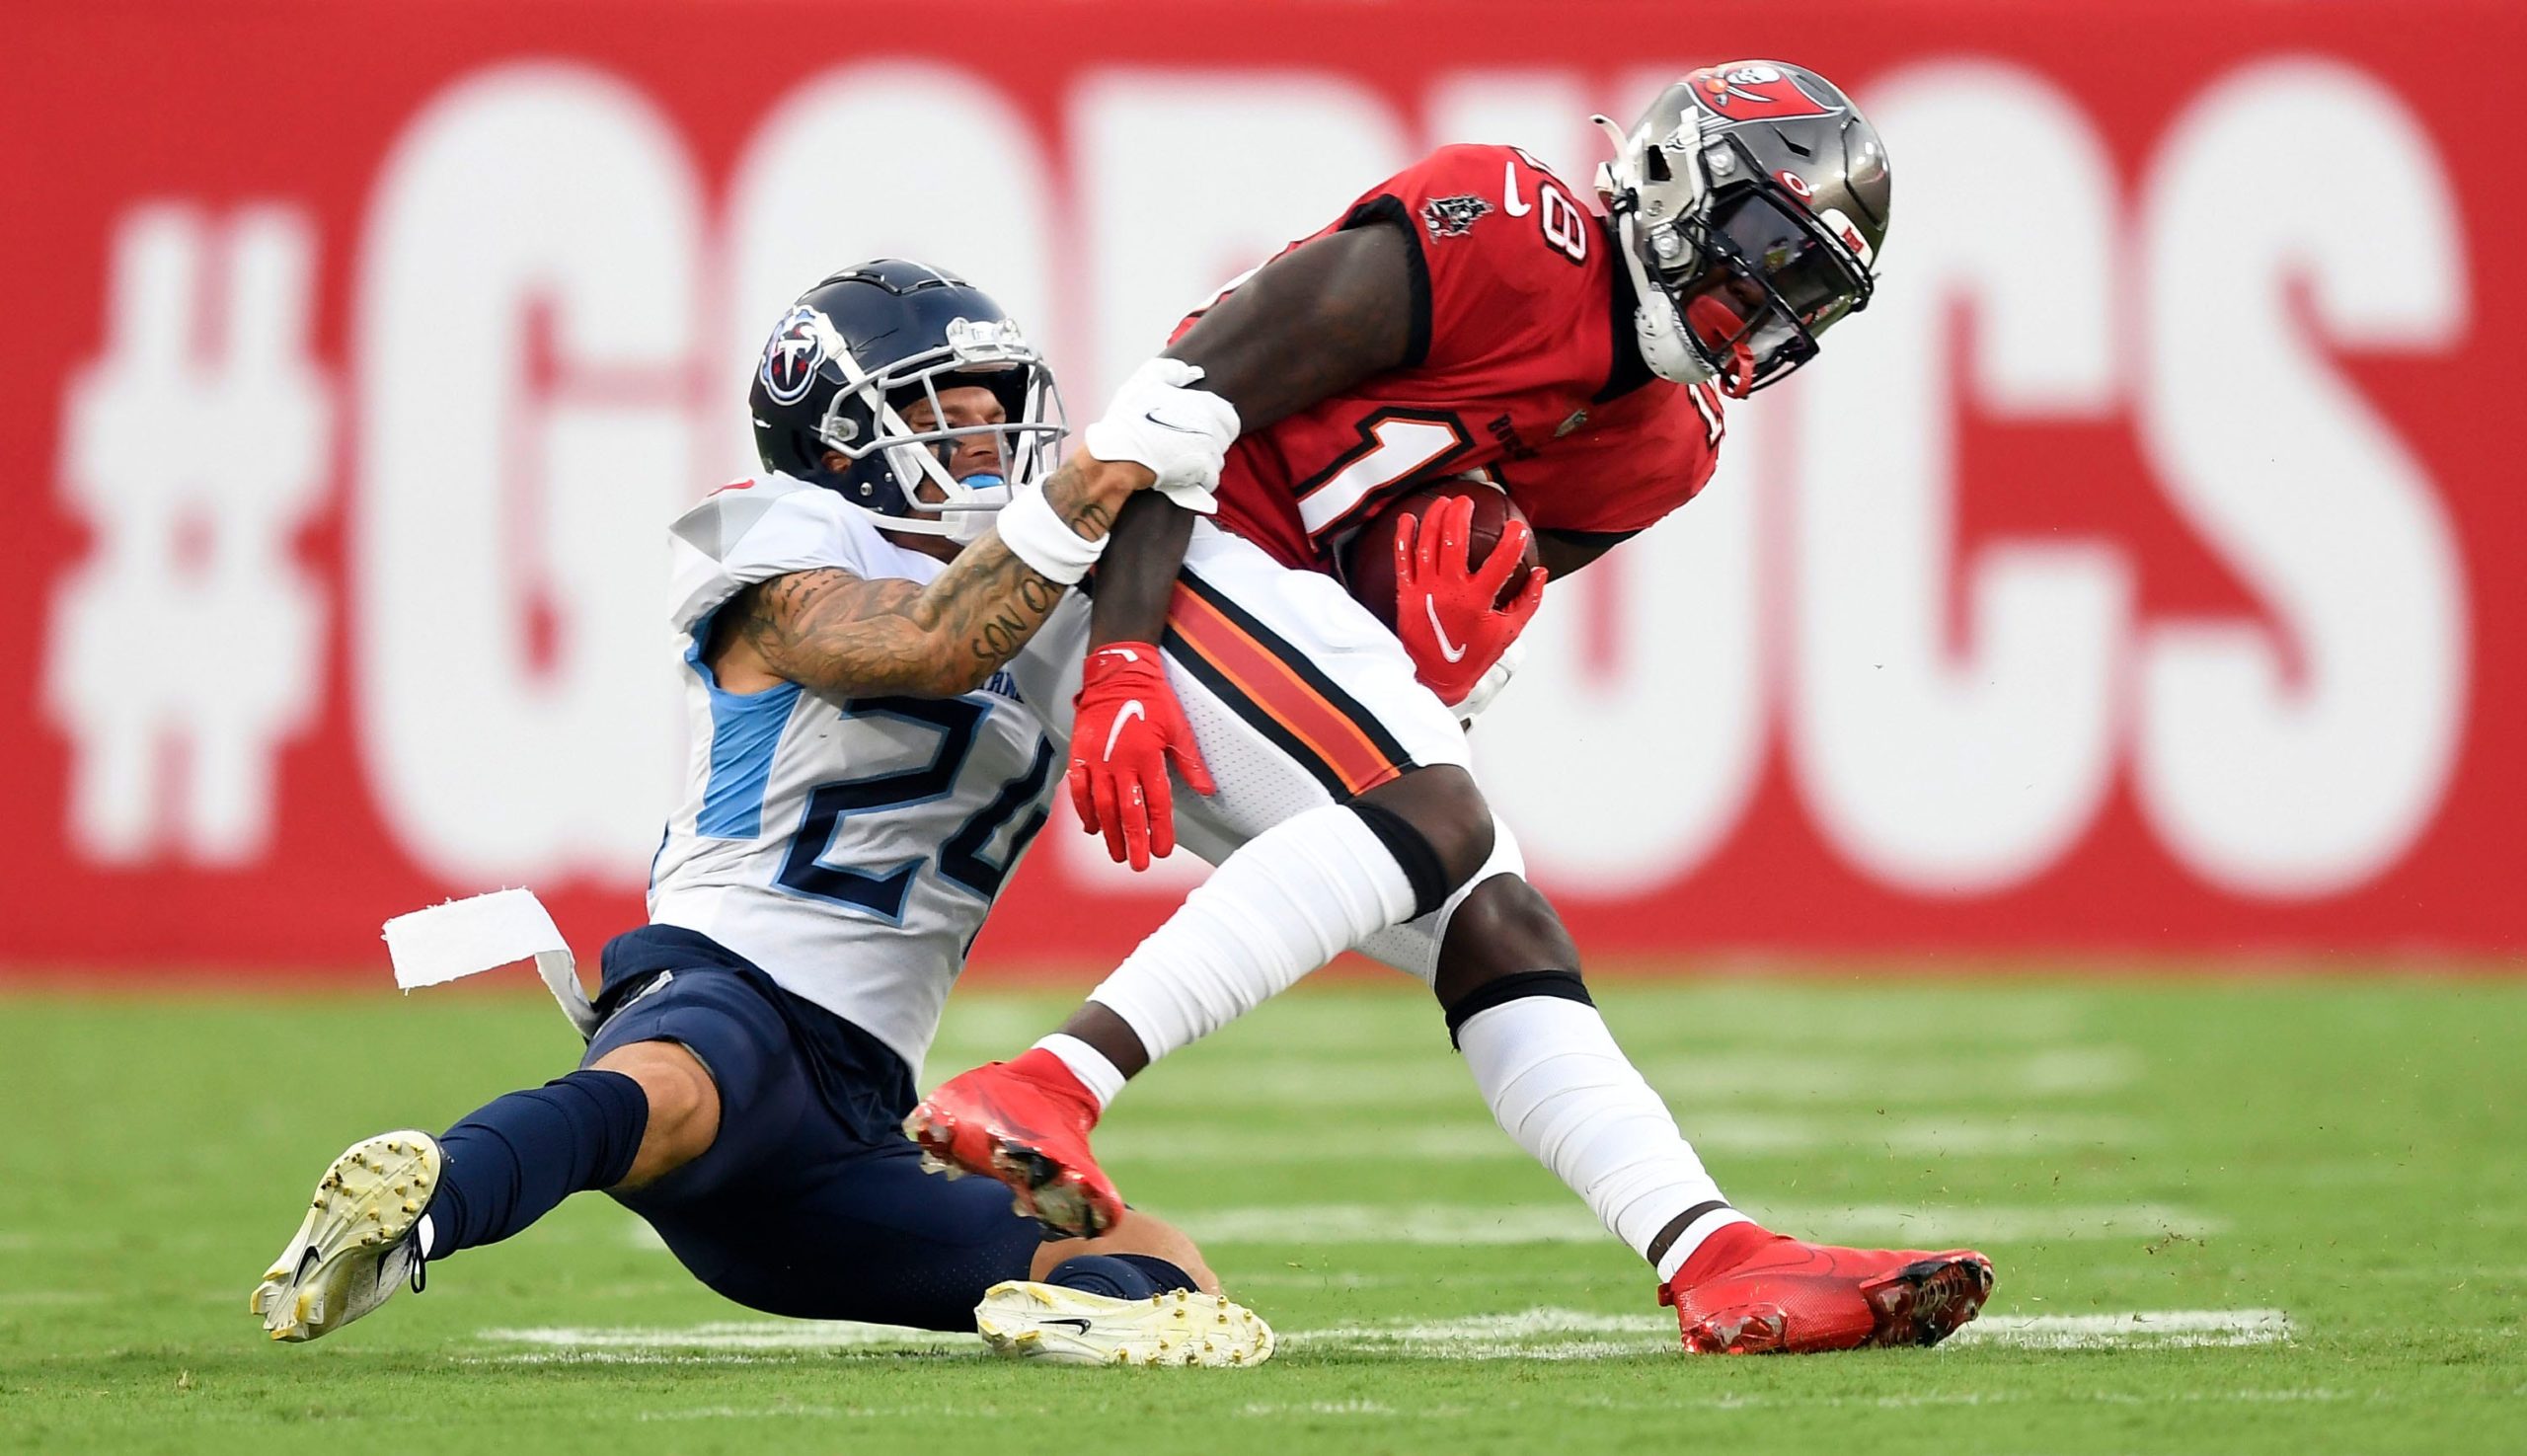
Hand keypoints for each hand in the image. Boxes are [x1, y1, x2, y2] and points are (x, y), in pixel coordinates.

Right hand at [1068, 643, 1216, 869]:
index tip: (1163, 851)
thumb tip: (1208, 790)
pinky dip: (1084, 811)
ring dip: (1111, 833)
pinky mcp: (1080, 755)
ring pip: (1102, 806)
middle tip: (1138, 865)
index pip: (1156, 802)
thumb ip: (1190, 763)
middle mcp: (1121, 762)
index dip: (1160, 830)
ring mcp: (1098, 760)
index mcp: (1148, 757)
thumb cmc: (1153, 700)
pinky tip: (1092, 829)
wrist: (1118, 675)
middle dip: (1134, 842)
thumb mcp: (1178, 728)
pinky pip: (1078, 789)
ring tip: (1117, 854)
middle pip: (1128, 811)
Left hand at [1391, 494, 1546, 704]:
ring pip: (1427, 544)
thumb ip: (1527, 601)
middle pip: (1454, 541)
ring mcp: (1425, 591)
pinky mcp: (1405, 595)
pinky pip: (1401, 560)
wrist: (1435, 677)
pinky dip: (1403, 536)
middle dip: (1460, 514)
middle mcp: (1450, 592)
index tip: (1517, 527)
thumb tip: (1540, 573)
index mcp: (1477, 601)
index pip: (1500, 562)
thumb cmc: (1472, 655)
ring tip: (1443, 501)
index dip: (1512, 540)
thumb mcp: (1508, 632)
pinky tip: (1407, 517)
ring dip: (1434, 517)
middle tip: (1466, 501)